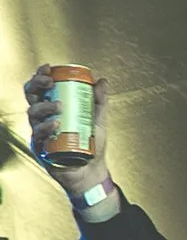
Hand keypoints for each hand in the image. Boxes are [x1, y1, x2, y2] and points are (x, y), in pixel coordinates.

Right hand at [20, 68, 112, 197]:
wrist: (92, 172)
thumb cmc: (91, 145)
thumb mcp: (98, 121)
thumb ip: (99, 102)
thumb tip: (102, 80)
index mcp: (52, 108)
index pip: (41, 87)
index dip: (40, 75)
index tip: (48, 68)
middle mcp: (42, 118)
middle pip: (31, 96)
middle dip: (37, 85)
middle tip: (49, 82)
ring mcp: (39, 132)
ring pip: (33, 113)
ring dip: (44, 106)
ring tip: (59, 106)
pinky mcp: (40, 147)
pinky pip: (38, 135)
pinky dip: (46, 127)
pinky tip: (56, 124)